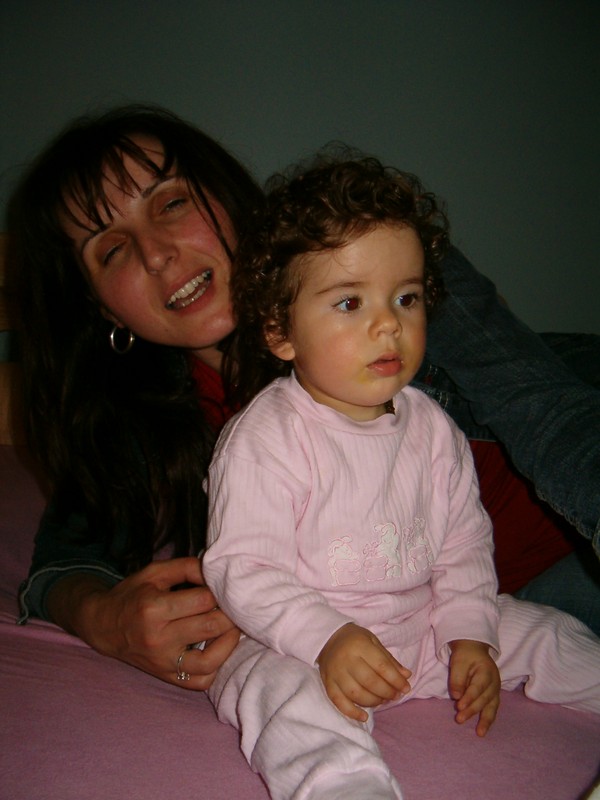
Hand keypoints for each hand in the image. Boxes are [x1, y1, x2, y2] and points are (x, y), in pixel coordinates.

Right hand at [47, 557, 239, 689]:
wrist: (104, 626)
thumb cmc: (132, 595)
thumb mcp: (154, 572)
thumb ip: (187, 567)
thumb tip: (217, 573)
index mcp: (154, 609)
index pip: (203, 600)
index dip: (219, 591)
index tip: (221, 588)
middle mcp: (158, 639)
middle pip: (211, 627)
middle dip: (229, 614)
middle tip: (233, 606)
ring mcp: (163, 662)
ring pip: (210, 661)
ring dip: (229, 643)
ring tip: (230, 628)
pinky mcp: (166, 677)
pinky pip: (200, 682)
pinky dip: (216, 667)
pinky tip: (217, 649)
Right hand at [317, 623, 411, 721]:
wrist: (327, 638)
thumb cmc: (355, 640)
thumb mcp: (374, 642)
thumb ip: (389, 660)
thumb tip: (407, 676)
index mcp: (360, 645)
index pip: (381, 666)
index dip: (396, 680)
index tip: (406, 688)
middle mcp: (346, 659)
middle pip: (370, 682)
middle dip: (387, 692)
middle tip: (395, 695)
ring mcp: (335, 673)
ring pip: (356, 694)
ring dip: (373, 702)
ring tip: (383, 700)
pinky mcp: (328, 683)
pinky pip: (339, 702)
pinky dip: (352, 712)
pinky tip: (364, 716)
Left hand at [448, 639, 500, 736]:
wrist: (475, 650)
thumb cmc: (466, 656)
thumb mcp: (458, 662)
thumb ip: (457, 679)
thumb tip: (456, 697)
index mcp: (486, 671)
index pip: (477, 687)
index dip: (468, 698)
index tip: (459, 707)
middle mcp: (494, 682)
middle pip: (484, 699)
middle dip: (472, 710)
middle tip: (459, 719)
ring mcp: (496, 689)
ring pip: (492, 706)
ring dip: (485, 720)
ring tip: (480, 733)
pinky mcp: (493, 695)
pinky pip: (492, 708)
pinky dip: (488, 718)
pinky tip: (483, 729)